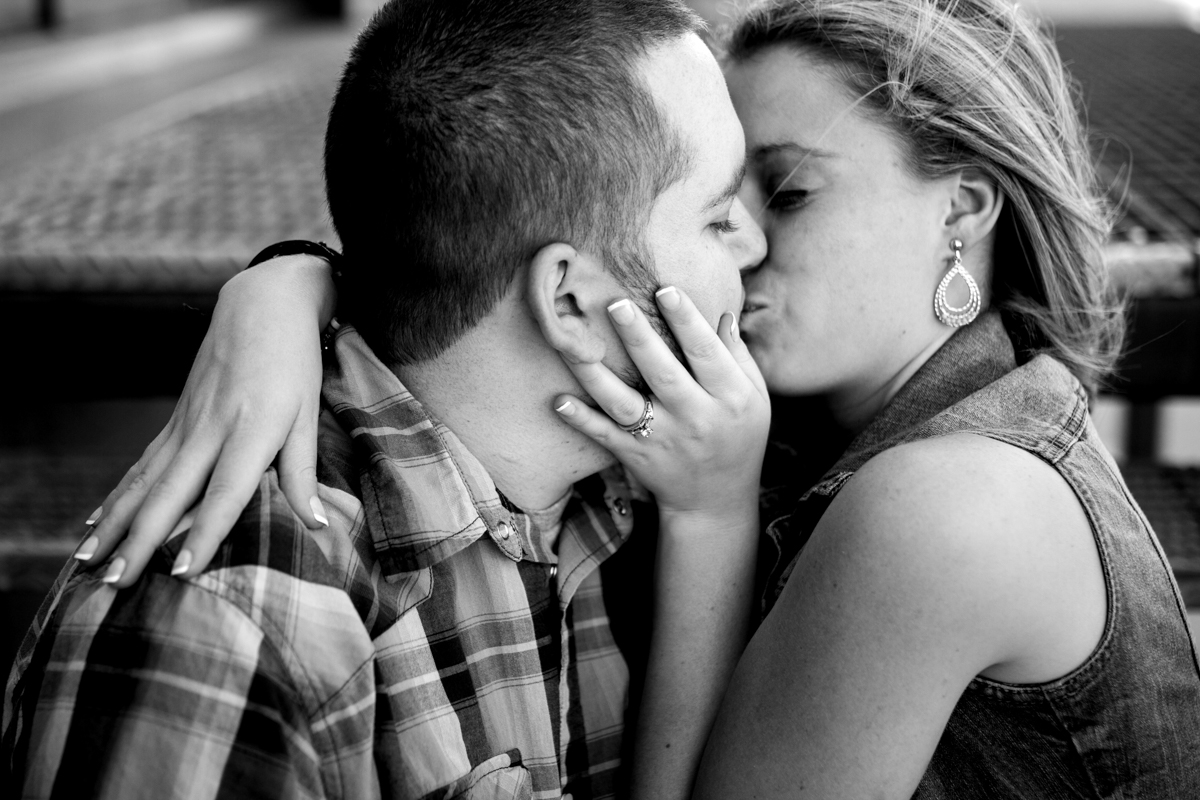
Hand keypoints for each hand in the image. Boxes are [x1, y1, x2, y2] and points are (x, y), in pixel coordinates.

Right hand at [75, 255, 335, 586]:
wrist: (262, 304)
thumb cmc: (295, 363)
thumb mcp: (309, 414)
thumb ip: (303, 471)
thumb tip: (317, 523)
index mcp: (251, 430)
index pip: (226, 492)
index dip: (205, 532)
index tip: (181, 570)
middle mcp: (211, 430)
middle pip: (171, 493)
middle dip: (140, 540)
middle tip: (115, 580)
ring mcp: (187, 423)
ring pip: (145, 480)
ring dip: (116, 523)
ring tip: (89, 560)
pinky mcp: (177, 418)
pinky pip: (143, 463)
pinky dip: (119, 494)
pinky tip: (98, 520)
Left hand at [553, 285, 769, 520]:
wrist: (715, 501)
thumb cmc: (739, 437)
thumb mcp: (755, 398)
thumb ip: (738, 356)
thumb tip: (722, 313)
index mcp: (730, 398)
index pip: (706, 352)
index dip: (686, 320)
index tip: (666, 288)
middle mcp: (695, 417)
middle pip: (662, 372)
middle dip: (638, 337)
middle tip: (616, 303)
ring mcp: (662, 439)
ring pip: (625, 403)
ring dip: (599, 374)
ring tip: (575, 344)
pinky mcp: (636, 456)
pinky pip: (605, 436)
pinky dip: (581, 420)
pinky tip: (558, 401)